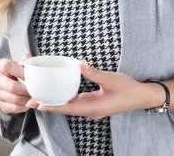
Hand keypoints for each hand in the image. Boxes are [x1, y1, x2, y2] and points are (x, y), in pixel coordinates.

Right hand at [0, 54, 31, 114]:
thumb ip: (25, 61)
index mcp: (0, 65)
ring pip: (15, 99)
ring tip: (33, 97)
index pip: (7, 66)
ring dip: (27, 99)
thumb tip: (28, 58)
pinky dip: (24, 106)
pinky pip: (14, 108)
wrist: (6, 86)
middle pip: (12, 87)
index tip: (32, 77)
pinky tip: (27, 102)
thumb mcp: (20, 65)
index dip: (21, 72)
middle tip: (36, 91)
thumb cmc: (16, 73)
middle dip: (27, 90)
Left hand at [26, 60, 142, 119]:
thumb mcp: (112, 79)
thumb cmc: (129, 89)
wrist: (142, 97)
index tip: (39, 104)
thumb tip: (80, 64)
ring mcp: (92, 108)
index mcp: (95, 107)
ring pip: (70, 106)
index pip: (69, 109)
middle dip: (49, 104)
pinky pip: (75, 102)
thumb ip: (95, 73)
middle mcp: (91, 111)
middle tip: (31, 98)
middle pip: (66, 109)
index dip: (53, 107)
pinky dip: (65, 98)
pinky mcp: (93, 104)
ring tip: (39, 95)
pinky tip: (56, 92)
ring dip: (55, 101)